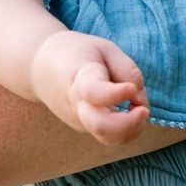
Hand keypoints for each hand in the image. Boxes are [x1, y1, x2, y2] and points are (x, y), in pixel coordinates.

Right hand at [31, 30, 148, 144]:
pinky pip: (109, 136)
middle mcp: (77, 104)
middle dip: (128, 124)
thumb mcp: (103, 47)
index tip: (131, 88)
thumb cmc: (77, 54)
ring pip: (108, 138)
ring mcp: (79, 120)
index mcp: (79, 78)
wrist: (40, 69)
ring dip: (132, 129)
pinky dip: (127, 129)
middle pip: (100, 126)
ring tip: (140, 109)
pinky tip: (131, 112)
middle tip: (144, 110)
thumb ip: (126, 69)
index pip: (94, 92)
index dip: (116, 93)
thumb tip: (139, 98)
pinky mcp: (85, 128)